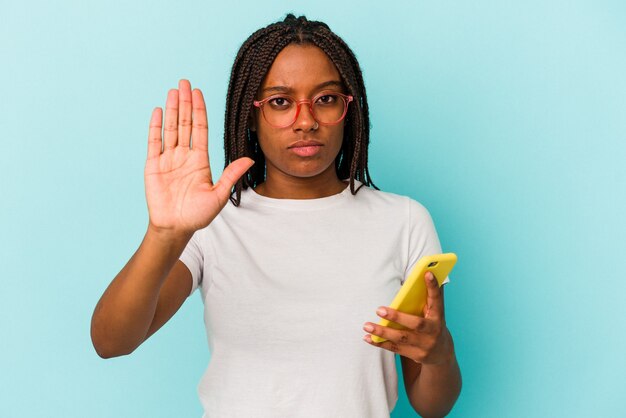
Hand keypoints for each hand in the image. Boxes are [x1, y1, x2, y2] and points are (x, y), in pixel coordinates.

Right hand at [145, 80, 253, 235]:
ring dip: (171, 109)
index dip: (199, 110)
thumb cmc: (198, 215)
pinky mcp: (153, 166)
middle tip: (185, 82)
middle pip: (184, 123)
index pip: (200, 129)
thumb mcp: (219, 195)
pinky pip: (154, 142)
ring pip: (170, 128)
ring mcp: (168, 159)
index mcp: (200, 160)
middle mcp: (184, 155)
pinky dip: (155, 127)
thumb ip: (230, 175)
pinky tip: (157, 111)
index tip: (199, 92)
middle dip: (185, 102)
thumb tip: (249, 160)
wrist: (175, 228)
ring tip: (173, 90)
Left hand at [362, 271, 454, 364]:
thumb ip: (429, 296)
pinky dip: (380, 343)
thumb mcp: (435, 311)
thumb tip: (425, 272)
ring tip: (366, 325)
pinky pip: (395, 348)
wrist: (442, 353)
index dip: (433, 287)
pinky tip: (367, 337)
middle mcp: (433, 331)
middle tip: (379, 310)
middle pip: (415, 324)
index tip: (427, 273)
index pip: (436, 299)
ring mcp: (424, 345)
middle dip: (397, 317)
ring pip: (401, 338)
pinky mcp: (415, 355)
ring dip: (382, 332)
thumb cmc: (433, 323)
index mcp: (438, 316)